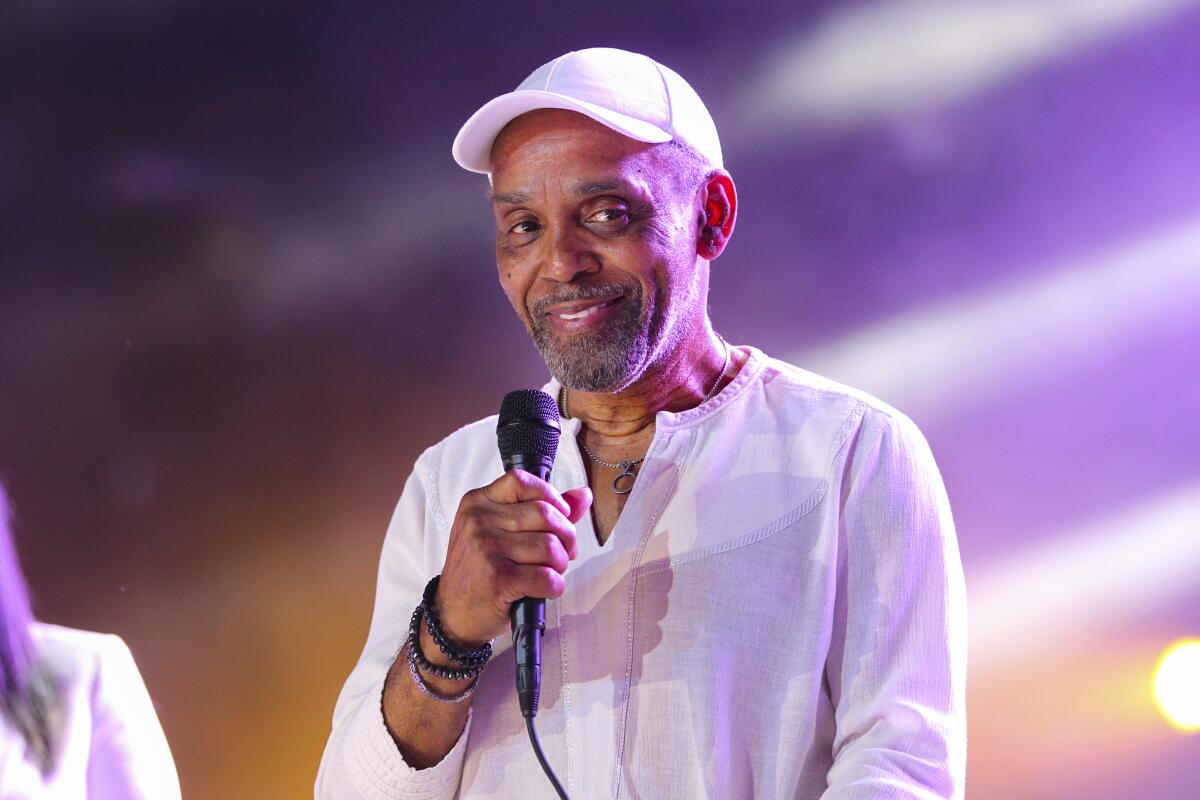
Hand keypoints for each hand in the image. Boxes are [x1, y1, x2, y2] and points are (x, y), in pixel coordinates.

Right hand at [436, 470, 591, 645]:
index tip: (560, 515)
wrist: (452, 612)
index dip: (550, 495)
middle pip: (546, 514)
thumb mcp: (498, 531)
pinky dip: (555, 586)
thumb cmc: (479, 570)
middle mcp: (479, 521)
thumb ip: (540, 509)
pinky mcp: (498, 579)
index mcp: (478, 503)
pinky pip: (547, 577)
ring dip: (560, 564)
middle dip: (565, 536)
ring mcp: (487, 550)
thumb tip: (582, 495)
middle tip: (562, 552)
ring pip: (551, 546)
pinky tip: (545, 589)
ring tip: (549, 571)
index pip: (522, 481)